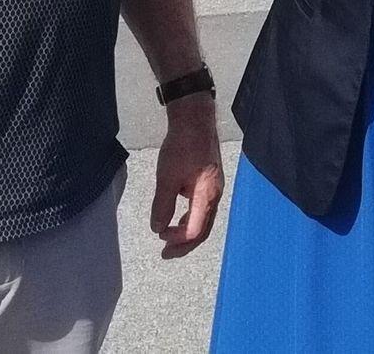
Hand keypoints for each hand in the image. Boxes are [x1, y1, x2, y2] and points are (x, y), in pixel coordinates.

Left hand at [150, 93, 224, 258]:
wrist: (195, 120)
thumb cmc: (182, 146)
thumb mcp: (167, 177)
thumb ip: (163, 205)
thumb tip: (158, 228)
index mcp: (207, 196)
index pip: (194, 230)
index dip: (177, 239)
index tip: (159, 237)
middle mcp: (215, 195)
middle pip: (203, 229)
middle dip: (184, 244)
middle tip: (166, 254)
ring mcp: (215, 188)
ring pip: (203, 219)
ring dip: (186, 231)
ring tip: (170, 238)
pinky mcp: (210, 181)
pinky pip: (203, 208)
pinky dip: (190, 217)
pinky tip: (178, 216)